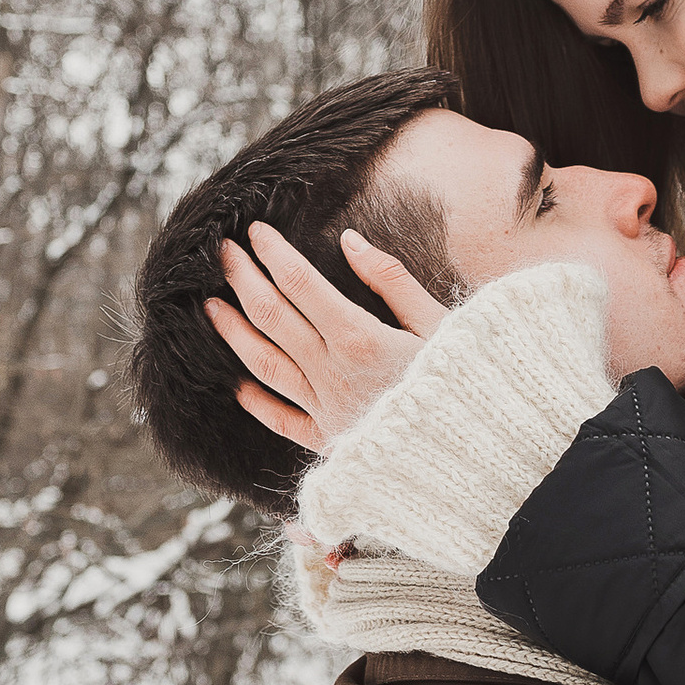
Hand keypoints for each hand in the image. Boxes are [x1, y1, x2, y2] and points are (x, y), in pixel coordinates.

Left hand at [206, 217, 451, 452]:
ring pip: (263, 364)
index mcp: (360, 338)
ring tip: (211, 307)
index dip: (272, 253)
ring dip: (233, 332)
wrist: (472, 454)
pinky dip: (256, 402)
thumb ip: (391, 280)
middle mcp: (332, 372)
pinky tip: (238, 387)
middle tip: (221, 252)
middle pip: (271, 316)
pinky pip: (282, 420)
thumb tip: (350, 241)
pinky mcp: (329, 442)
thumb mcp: (440, 321)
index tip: (254, 230)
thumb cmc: (465, 382)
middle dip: (242, 278)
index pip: (299, 282)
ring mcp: (326, 409)